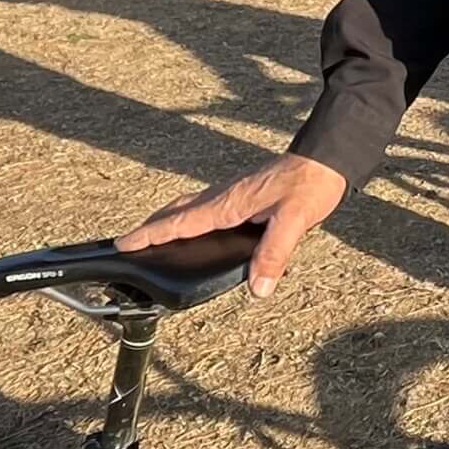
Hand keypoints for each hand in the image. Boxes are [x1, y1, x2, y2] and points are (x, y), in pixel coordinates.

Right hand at [118, 154, 347, 299]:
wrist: (325, 160)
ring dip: (167, 219)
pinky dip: (188, 216)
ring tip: (154, 234)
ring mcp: (232, 194)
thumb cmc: (309, 185)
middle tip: (129, 242)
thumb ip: (274, 254)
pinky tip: (198, 227)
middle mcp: (224, 197)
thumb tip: (258, 288)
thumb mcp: (294, 221)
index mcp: (228, 204)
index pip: (179, 221)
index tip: (123, 243)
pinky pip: (204, 206)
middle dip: (150, 226)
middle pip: (175, 211)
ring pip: (188, 206)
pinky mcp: (243, 194)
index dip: (150, 234)